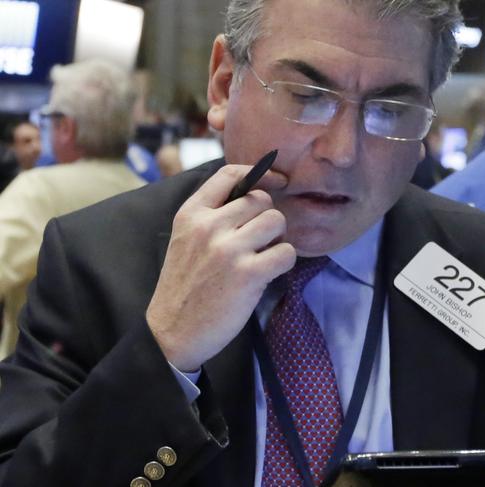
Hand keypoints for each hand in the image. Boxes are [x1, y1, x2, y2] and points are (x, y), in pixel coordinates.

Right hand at [146, 164, 295, 370]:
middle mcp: (209, 226)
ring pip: (276, 221)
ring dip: (277, 238)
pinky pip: (286, 252)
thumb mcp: (185, 240)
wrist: (173, 332)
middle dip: (266, 218)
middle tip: (260, 240)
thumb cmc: (185, 286)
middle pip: (261, 200)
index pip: (229, 174)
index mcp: (191, 214)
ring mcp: (229, 250)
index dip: (260, 173)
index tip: (276, 181)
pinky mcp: (248, 274)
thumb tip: (253, 196)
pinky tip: (269, 271)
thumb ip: (211, 216)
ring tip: (263, 255)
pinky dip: (284, 261)